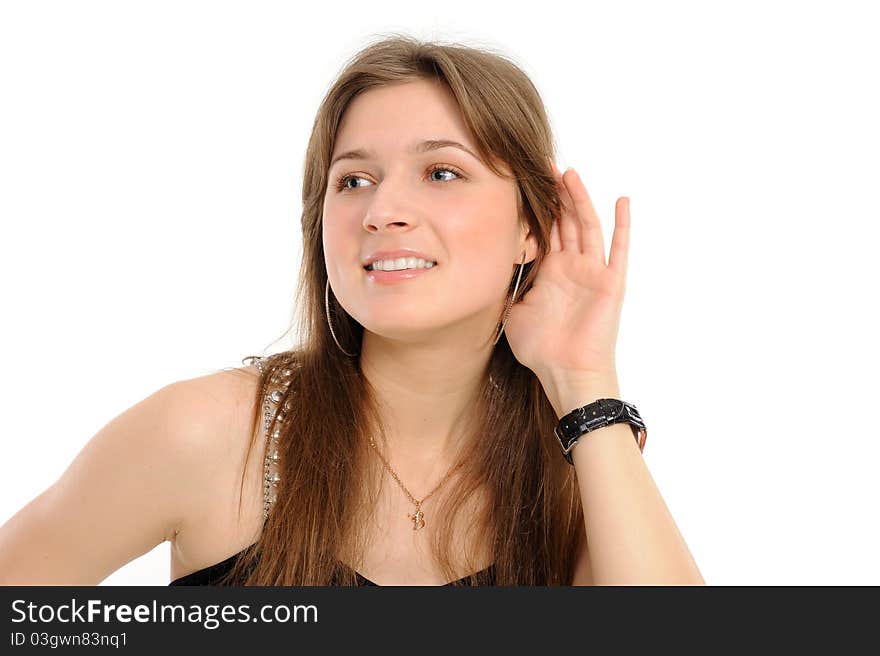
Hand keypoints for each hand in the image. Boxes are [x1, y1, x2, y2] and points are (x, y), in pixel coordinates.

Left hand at [502, 159, 631, 382]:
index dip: (538, 206)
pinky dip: (622, 226)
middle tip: (544, 164)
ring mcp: (593, 272)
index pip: (545, 230)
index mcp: (550, 271)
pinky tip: (621, 201)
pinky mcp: (610, 283)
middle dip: (555, 193)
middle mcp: (572, 267)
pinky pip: (619, 250)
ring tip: (568, 174)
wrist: (565, 372)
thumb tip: (486, 270)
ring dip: (579, 199)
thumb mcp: (513, 311)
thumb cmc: (541, 349)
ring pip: (586, 226)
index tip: (525, 180)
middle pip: (565, 220)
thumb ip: (507, 287)